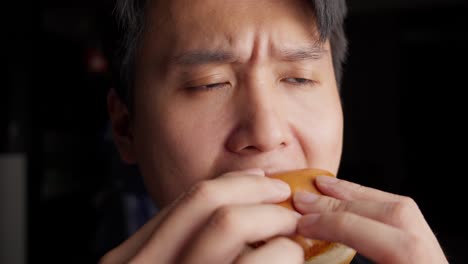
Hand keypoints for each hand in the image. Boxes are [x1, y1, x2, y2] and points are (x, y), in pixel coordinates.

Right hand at [99, 169, 302, 263]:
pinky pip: (259, 261)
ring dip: (273, 218)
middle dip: (256, 188)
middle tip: (285, 193)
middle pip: (205, 198)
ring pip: (229, 223)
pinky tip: (292, 256)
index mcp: (131, 257)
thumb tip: (234, 203)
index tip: (264, 180)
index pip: (188, 198)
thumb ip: (182, 244)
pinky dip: (285, 253)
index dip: (234, 183)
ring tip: (292, 227)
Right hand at [293, 176, 448, 263]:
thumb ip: (339, 260)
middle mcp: (431, 257)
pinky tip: (349, 200)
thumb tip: (307, 238)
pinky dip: (372, 203)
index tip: (302, 222)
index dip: (332, 224)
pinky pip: (404, 216)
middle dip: (340, 201)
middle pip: (393, 213)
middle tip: (304, 197)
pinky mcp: (427, 252)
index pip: (375, 235)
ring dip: (356, 194)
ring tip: (323, 185)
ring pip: (402, 208)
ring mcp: (434, 253)